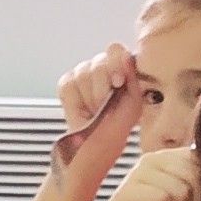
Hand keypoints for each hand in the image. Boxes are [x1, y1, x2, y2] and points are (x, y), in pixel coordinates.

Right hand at [55, 42, 143, 160]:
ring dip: (90, 97)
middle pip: (98, 61)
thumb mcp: (132, 106)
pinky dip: (75, 100)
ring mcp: (83, 77)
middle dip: (102, 87)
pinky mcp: (67, 86)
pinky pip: (68, 83)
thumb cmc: (115, 131)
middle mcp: (102, 70)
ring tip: (95, 111)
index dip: (115, 63)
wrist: (92, 149)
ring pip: (82, 72)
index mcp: (122, 71)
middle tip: (105, 105)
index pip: (115, 50)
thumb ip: (132, 78)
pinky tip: (82, 110)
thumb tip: (126, 56)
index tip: (118, 83)